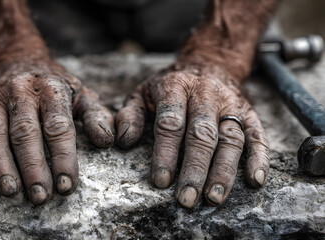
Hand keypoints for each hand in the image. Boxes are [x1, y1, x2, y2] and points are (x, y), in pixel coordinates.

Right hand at [0, 63, 113, 204]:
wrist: (18, 60)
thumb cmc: (54, 86)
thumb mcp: (81, 93)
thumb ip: (96, 116)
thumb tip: (107, 141)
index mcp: (51, 89)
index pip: (58, 126)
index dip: (63, 157)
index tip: (66, 184)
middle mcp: (20, 92)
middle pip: (25, 132)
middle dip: (33, 167)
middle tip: (40, 196)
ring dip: (1, 165)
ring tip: (11, 191)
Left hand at [116, 64, 268, 206]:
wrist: (208, 62)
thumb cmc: (170, 86)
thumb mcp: (142, 91)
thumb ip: (130, 114)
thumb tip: (122, 141)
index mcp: (176, 87)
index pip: (171, 122)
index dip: (166, 152)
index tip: (161, 181)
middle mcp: (206, 94)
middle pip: (202, 134)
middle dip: (195, 168)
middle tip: (187, 198)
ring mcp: (231, 104)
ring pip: (231, 138)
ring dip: (224, 170)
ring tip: (214, 198)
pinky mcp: (250, 112)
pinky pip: (258, 135)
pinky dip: (259, 158)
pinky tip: (255, 180)